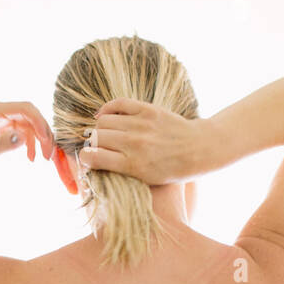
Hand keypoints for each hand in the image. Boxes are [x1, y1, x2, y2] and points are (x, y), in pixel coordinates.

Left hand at [0, 99, 54, 175]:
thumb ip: (2, 144)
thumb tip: (22, 136)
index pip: (25, 108)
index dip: (40, 123)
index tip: (47, 142)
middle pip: (30, 115)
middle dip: (42, 133)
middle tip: (48, 154)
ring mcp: (0, 117)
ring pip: (29, 123)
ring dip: (38, 139)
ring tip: (42, 158)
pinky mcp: (1, 126)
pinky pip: (22, 130)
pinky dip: (29, 143)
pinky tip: (30, 158)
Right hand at [78, 98, 217, 184]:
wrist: (198, 150)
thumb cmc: (170, 170)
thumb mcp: (145, 180)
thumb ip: (119, 170)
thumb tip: (93, 161)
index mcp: (132, 166)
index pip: (92, 157)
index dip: (85, 159)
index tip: (88, 160)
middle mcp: (134, 144)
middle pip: (95, 137)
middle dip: (92, 143)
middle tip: (97, 147)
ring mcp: (141, 125)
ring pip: (103, 121)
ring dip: (100, 128)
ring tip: (105, 134)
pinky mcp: (148, 110)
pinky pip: (118, 104)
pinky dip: (107, 109)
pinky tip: (105, 116)